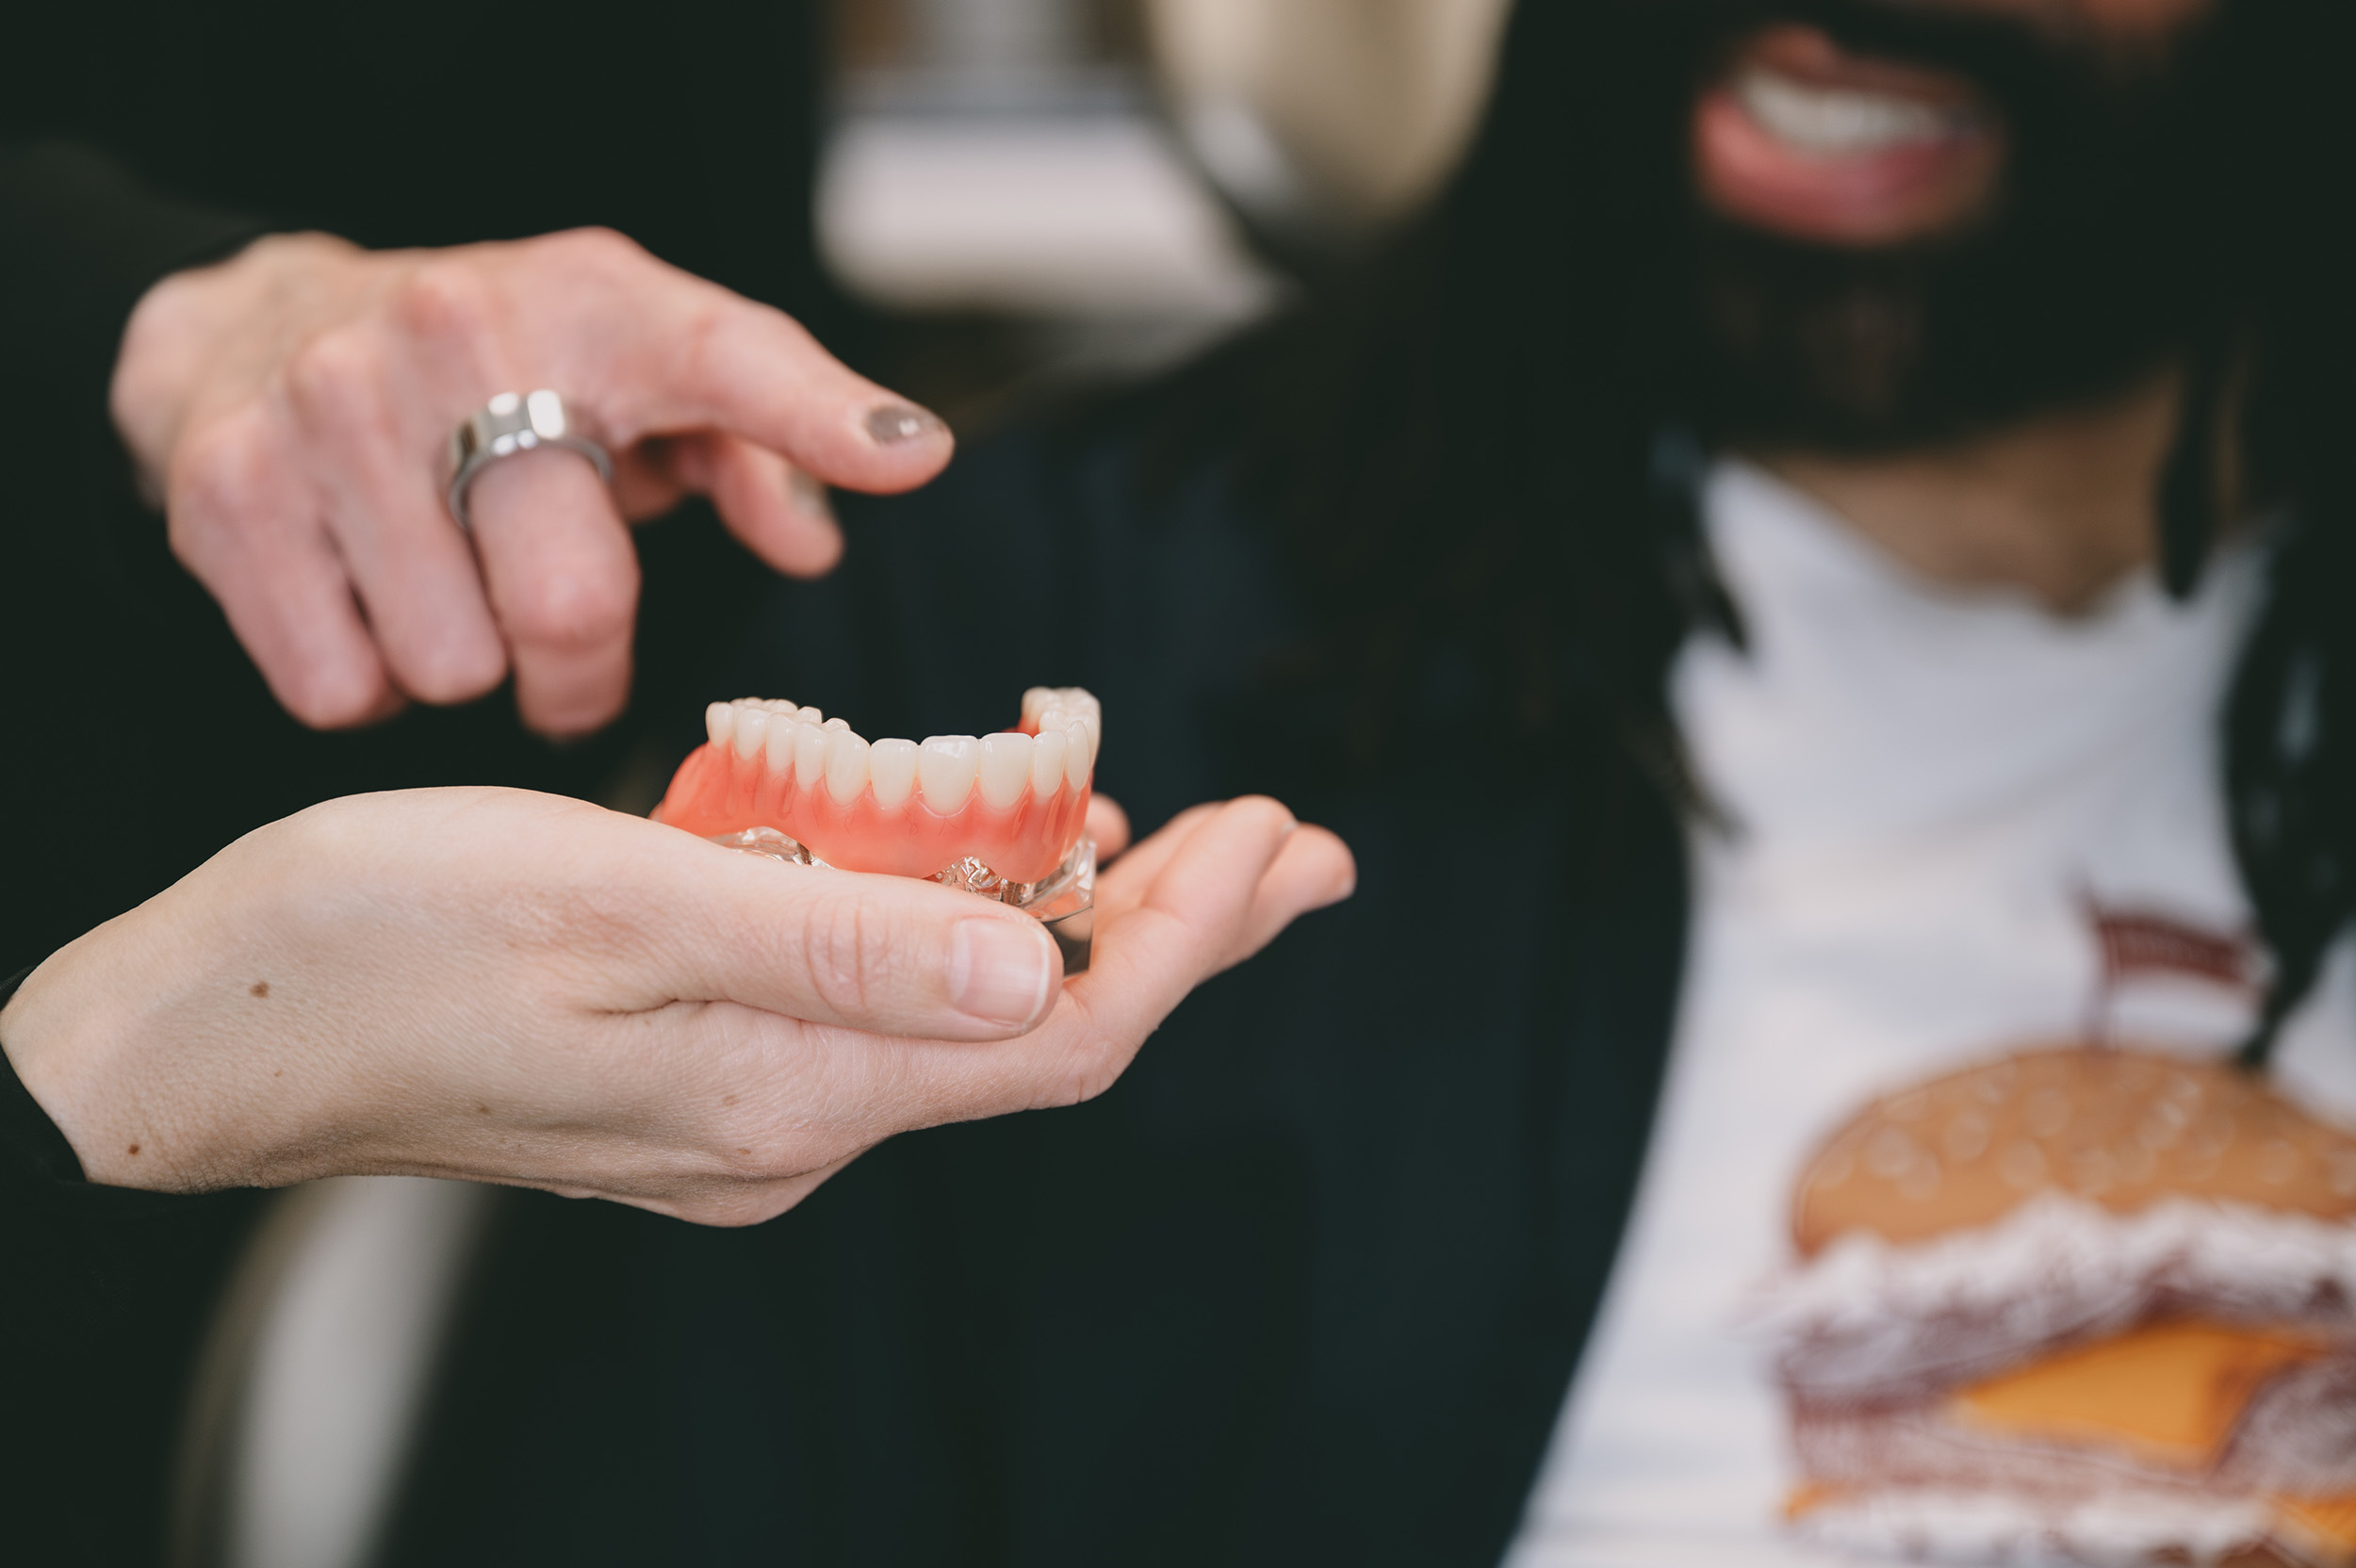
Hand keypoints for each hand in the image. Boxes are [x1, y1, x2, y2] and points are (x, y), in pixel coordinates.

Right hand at [0, 790, 1352, 1224]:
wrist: (213, 1030)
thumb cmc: (379, 943)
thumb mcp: (609, 905)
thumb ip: (832, 946)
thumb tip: (1031, 976)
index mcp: (786, 1089)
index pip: (1061, 1034)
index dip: (1187, 936)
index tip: (1273, 833)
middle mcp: (791, 1125)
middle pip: (1045, 1037)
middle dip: (1184, 932)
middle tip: (1299, 846)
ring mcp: (748, 1110)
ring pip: (971, 1019)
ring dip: (1086, 926)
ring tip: (1189, 843)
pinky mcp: (703, 1072)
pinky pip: (882, 1006)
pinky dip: (964, 929)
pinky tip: (990, 868)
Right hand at [110, 230, 953, 736]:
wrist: (255, 326)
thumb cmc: (501, 371)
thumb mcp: (637, 369)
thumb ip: (759, 445)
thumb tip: (820, 539)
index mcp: (596, 307)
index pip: (726, 356)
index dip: (819, 416)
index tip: (904, 459)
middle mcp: (457, 339)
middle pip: (567, 606)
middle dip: (578, 665)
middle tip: (561, 639)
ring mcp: (329, 414)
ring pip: (450, 667)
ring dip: (464, 668)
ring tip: (448, 592)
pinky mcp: (227, 495)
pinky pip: (340, 686)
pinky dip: (364, 680)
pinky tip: (368, 603)